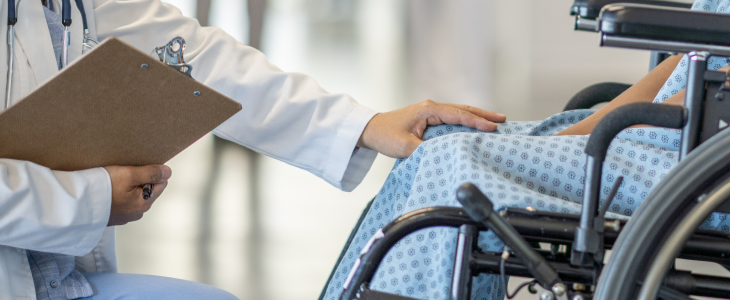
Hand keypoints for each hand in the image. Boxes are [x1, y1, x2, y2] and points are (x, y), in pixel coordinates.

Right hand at [104, 165, 171, 225]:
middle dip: (139, 178)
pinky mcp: (112, 215)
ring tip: (113, 180)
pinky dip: (117, 193)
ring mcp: (124, 216)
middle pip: (147, 188)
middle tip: (123, 172)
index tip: (138, 167)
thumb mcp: (129, 174)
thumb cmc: (101, 188)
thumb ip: (151, 173)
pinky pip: (121, 200)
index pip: (161, 183)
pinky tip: (107, 188)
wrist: (76, 203)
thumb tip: (168, 172)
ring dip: (127, 185)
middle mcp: (137, 212)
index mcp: (145, 203)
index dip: (152, 172)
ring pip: (133, 194)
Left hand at [357, 100, 505, 157]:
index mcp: (428, 110)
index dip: (476, 122)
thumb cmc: (385, 135)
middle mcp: (431, 108)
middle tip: (503, 119)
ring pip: (459, 112)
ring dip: (476, 116)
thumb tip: (444, 154)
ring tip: (495, 121)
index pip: (457, 115)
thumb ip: (425, 150)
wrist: (370, 130)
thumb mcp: (404, 146)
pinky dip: (466, 121)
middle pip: (463, 109)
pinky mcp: (428, 118)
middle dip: (483, 115)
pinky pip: (452, 118)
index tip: (492, 127)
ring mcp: (430, 112)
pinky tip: (474, 126)